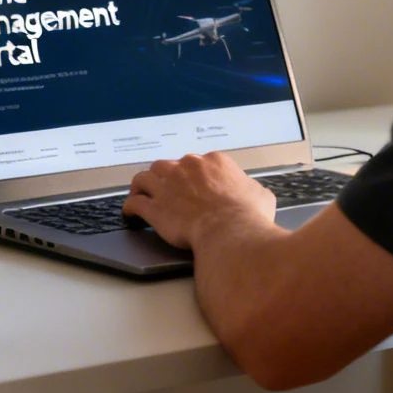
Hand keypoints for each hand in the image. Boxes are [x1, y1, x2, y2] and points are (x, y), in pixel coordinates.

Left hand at [121, 152, 276, 249]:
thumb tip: (257, 193)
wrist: (228, 231)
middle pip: (168, 166)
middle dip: (166, 178)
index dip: (193, 176)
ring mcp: (168, 185)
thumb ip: (254, 190)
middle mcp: (188, 167)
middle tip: (167, 191)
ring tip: (141, 194)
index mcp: (214, 162)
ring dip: (143, 186)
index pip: (198, 163)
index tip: (193, 186)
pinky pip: (135, 202)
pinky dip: (130, 207)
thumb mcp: (261, 196)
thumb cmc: (247, 215)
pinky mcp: (155, 207)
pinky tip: (130, 213)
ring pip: (146, 178)